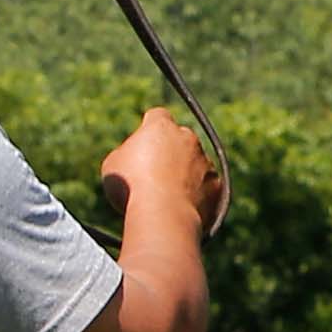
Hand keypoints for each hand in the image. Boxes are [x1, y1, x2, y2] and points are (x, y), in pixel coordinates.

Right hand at [103, 110, 222, 232]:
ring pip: (196, 163)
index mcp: (161, 127)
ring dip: (185, 174)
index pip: (157, 116)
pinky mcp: (217, 185)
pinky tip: (180, 209)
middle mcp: (188, 138)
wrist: (164, 214)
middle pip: (180, 139)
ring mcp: (206, 161)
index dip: (150, 128)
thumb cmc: (132, 186)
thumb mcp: (113, 164)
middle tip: (153, 174)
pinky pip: (207, 187)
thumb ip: (126, 153)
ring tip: (165, 197)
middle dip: (170, 151)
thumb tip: (133, 156)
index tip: (144, 141)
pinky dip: (197, 195)